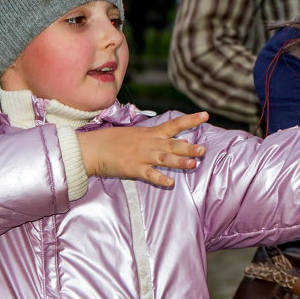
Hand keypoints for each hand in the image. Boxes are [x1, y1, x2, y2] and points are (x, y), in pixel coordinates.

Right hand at [76, 111, 208, 187]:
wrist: (93, 148)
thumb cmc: (114, 141)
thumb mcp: (137, 134)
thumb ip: (157, 138)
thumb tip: (180, 141)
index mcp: (151, 133)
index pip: (174, 124)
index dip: (191, 120)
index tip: (206, 115)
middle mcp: (150, 143)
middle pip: (173, 144)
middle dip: (189, 147)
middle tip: (203, 149)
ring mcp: (142, 156)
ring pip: (164, 158)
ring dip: (179, 161)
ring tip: (193, 164)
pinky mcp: (134, 169)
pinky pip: (150, 174)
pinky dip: (160, 178)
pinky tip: (170, 182)